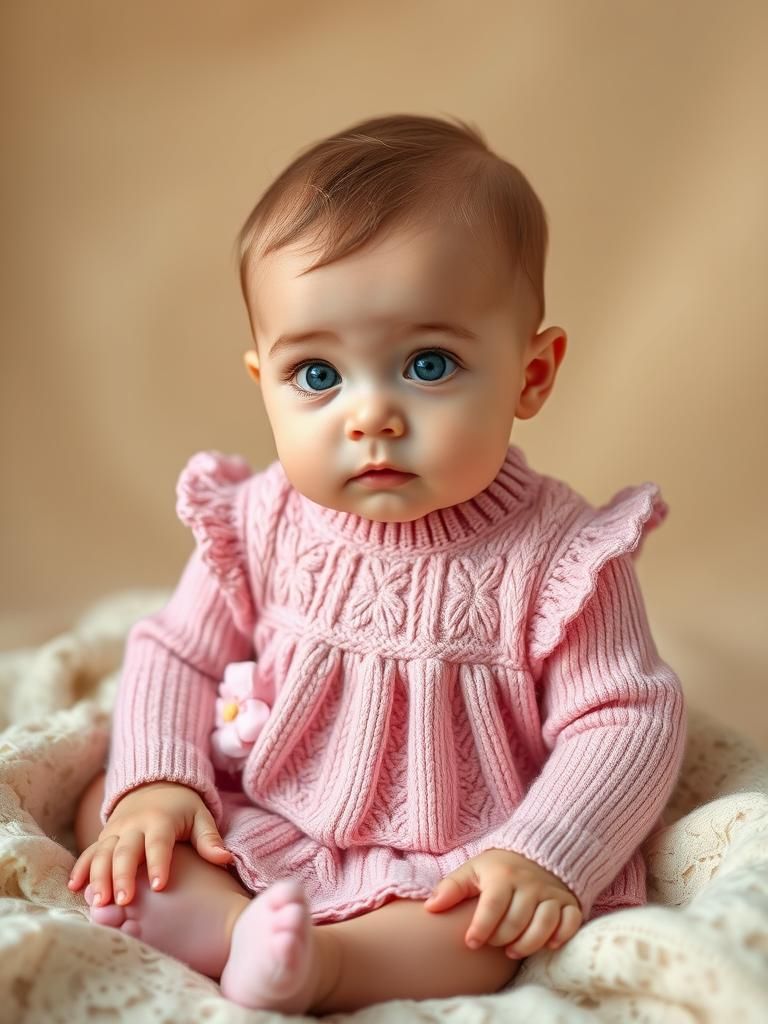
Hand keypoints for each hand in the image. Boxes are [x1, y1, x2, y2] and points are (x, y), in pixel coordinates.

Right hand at [68, 781, 232, 906]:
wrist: (154, 785)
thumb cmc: (182, 808)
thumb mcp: (200, 816)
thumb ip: (209, 839)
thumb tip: (225, 859)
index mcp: (161, 820)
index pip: (159, 842)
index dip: (159, 863)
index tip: (161, 886)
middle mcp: (134, 825)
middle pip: (125, 851)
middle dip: (123, 876)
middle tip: (124, 902)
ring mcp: (116, 831)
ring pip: (102, 853)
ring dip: (98, 876)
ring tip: (98, 901)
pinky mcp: (104, 837)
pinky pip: (89, 852)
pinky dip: (81, 868)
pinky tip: (74, 887)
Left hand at [424, 848, 582, 957]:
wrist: (536, 852)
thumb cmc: (498, 868)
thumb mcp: (473, 871)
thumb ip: (451, 888)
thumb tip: (430, 908)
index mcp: (503, 876)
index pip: (492, 907)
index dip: (481, 929)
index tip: (471, 943)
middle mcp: (530, 884)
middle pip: (516, 922)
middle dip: (501, 940)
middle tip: (492, 944)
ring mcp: (551, 893)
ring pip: (543, 926)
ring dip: (527, 945)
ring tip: (512, 951)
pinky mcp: (569, 902)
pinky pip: (570, 922)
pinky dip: (561, 936)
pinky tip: (548, 944)